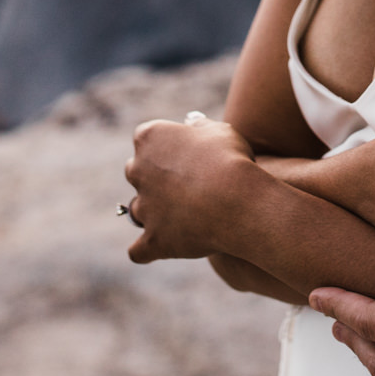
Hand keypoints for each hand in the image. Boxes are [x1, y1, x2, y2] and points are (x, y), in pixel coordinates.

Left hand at [123, 116, 258, 263]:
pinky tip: (158, 247)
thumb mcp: (220, 131)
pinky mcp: (152, 240)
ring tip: (182, 216)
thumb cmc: (231, 160)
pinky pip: (138, 251)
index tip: (188, 153)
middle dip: (155, 177)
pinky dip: (147, 250)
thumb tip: (192, 125)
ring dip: (154, 212)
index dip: (168, 146)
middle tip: (186, 184)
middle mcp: (138, 171)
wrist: (237, 201)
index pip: (147, 138)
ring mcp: (143, 207)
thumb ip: (200, 128)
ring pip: (138, 210)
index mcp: (150, 138)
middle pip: (137, 171)